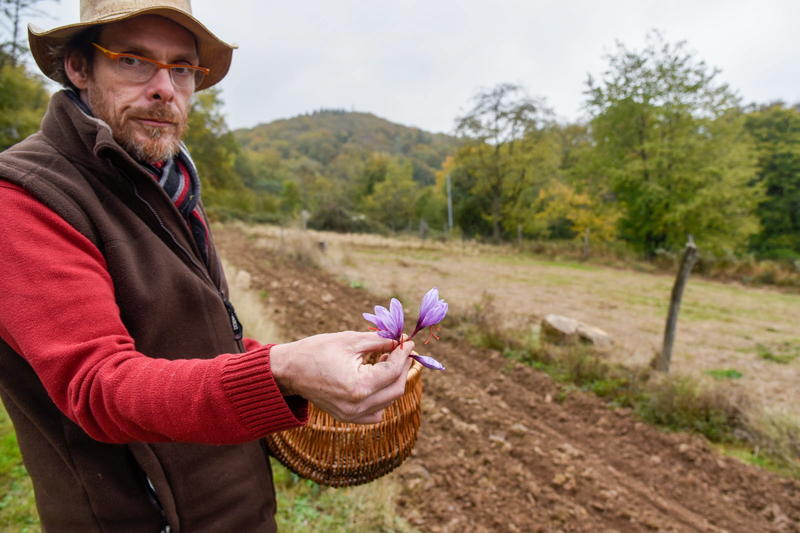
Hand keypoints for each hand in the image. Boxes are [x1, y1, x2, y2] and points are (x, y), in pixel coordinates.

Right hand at [269, 331, 413, 423]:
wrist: (289, 370)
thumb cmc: (316, 351)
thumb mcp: (350, 340)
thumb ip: (380, 342)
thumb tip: (401, 340)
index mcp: (358, 386)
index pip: (393, 371)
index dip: (403, 354)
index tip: (407, 340)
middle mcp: (357, 406)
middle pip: (396, 389)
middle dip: (402, 367)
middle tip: (401, 349)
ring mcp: (352, 415)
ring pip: (388, 401)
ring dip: (393, 380)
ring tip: (385, 360)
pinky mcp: (347, 417)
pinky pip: (375, 411)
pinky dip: (382, 396)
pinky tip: (376, 378)